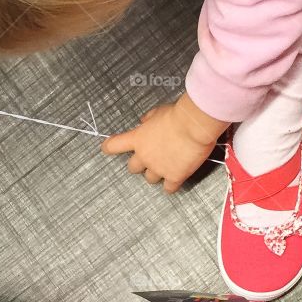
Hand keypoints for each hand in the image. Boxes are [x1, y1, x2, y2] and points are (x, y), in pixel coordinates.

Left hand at [101, 94, 228, 191]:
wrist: (194, 125)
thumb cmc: (178, 115)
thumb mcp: (158, 112)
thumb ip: (148, 120)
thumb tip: (145, 122)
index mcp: (138, 139)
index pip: (114, 145)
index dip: (109, 147)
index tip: (106, 148)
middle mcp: (145, 156)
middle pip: (133, 168)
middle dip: (140, 164)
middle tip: (149, 159)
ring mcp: (159, 168)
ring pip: (150, 179)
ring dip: (156, 174)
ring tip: (166, 167)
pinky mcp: (174, 177)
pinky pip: (169, 189)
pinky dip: (171, 186)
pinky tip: (174, 181)